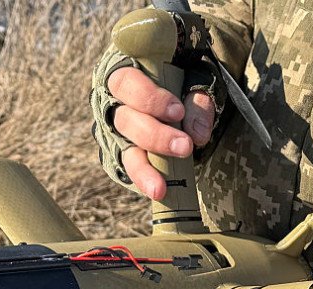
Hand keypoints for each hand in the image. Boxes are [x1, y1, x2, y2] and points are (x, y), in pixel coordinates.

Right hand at [106, 67, 216, 199]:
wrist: (181, 99)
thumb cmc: (184, 81)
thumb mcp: (196, 81)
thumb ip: (198, 102)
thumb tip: (197, 134)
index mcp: (126, 73)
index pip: (126, 82)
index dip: (149, 98)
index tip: (177, 112)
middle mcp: (114, 102)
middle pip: (125, 119)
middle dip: (155, 135)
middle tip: (184, 147)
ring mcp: (116, 130)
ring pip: (124, 148)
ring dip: (144, 167)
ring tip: (160, 187)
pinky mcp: (122, 152)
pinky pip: (129, 167)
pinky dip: (143, 179)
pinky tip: (157, 191)